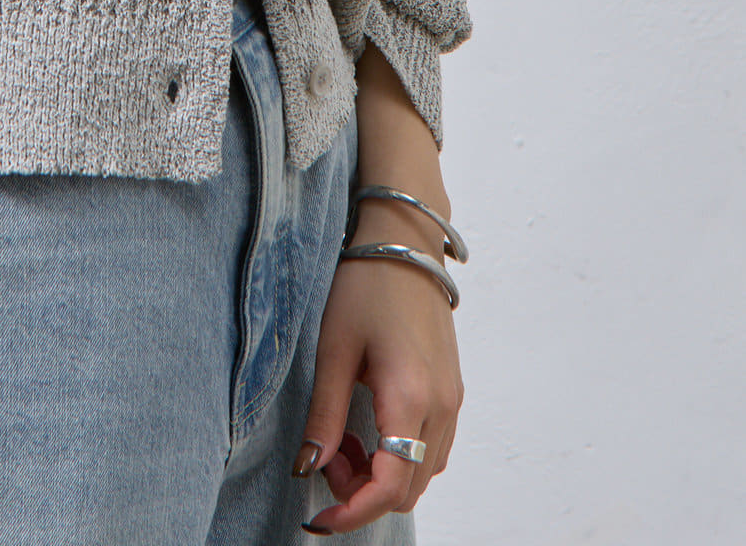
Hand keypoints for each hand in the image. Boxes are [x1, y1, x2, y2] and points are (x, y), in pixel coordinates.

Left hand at [295, 214, 463, 533]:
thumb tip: (309, 467)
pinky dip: (398, 455)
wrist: (404, 244)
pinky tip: (367, 425)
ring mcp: (452, 401)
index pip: (391, 486)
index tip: (318, 518)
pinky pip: (430, 448)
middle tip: (324, 455)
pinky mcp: (451, 391)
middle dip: (362, 490)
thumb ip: (324, 415)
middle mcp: (441, 407)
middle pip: (408, 488)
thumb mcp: (332, 349)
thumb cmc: (365, 285)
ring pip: (421, 472)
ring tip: (342, 436)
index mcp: (410, 397)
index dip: (353, 512)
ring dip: (380, 473)